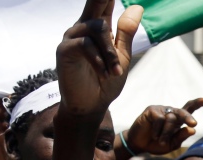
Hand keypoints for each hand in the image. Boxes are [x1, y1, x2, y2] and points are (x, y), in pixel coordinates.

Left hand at [0, 98, 13, 159]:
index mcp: (2, 137)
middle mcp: (9, 136)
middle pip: (6, 118)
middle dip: (1, 108)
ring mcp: (13, 138)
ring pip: (10, 121)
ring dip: (5, 112)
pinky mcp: (16, 142)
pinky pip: (14, 129)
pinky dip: (9, 123)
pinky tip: (3, 118)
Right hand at [56, 0, 142, 119]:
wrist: (91, 106)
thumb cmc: (105, 82)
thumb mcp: (121, 56)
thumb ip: (126, 33)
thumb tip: (137, 6)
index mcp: (98, 26)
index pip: (104, 1)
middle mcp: (82, 26)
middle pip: (95, 1)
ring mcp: (71, 36)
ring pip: (98, 29)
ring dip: (111, 53)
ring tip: (117, 71)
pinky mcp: (65, 50)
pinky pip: (86, 45)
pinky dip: (101, 60)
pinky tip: (107, 73)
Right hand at [124, 99, 202, 154]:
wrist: (139, 145)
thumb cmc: (157, 144)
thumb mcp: (171, 144)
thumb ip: (181, 137)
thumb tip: (192, 129)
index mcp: (178, 120)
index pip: (189, 109)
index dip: (198, 103)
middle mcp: (171, 112)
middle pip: (183, 112)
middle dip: (188, 118)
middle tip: (193, 124)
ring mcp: (162, 110)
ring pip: (171, 119)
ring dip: (167, 133)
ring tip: (160, 140)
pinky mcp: (152, 110)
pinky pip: (159, 119)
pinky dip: (158, 130)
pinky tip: (154, 135)